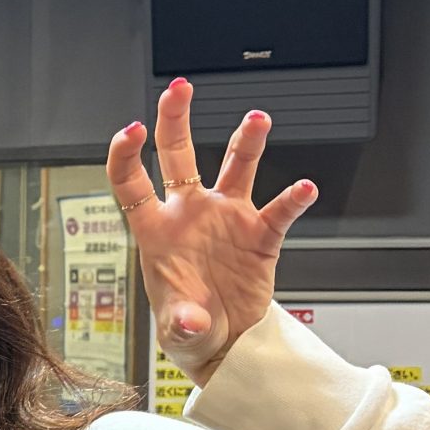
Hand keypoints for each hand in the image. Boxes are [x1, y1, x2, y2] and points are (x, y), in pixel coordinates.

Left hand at [107, 79, 316, 383]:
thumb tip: (191, 319)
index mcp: (156, 230)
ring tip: (257, 120)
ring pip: (234, 167)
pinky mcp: (260, 235)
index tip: (131, 130)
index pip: (132, 182)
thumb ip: (181, 323)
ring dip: (245, 143)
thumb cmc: (190, 327)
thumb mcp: (177, 330)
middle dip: (175, 119)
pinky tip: (303, 188)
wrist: (228, 341)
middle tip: (181, 88)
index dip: (126, 155)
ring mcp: (226, 218)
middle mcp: (190, 213)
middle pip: (178, 155)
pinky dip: (292, 200)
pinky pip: (278, 212)